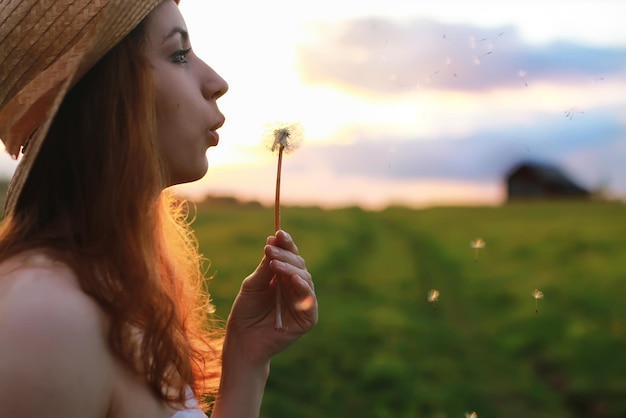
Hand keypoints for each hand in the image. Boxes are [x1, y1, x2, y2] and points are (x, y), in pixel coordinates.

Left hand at [224, 230, 317, 365]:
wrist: (243, 341)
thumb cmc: (245, 313)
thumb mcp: (252, 285)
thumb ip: (264, 267)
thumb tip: (272, 241)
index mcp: (283, 277)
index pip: (290, 256)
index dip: (286, 244)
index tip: (278, 233)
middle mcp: (296, 287)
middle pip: (298, 264)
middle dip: (285, 255)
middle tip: (270, 249)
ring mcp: (303, 302)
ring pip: (304, 277)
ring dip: (290, 268)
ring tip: (275, 264)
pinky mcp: (308, 318)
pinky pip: (309, 299)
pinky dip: (303, 287)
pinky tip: (293, 279)